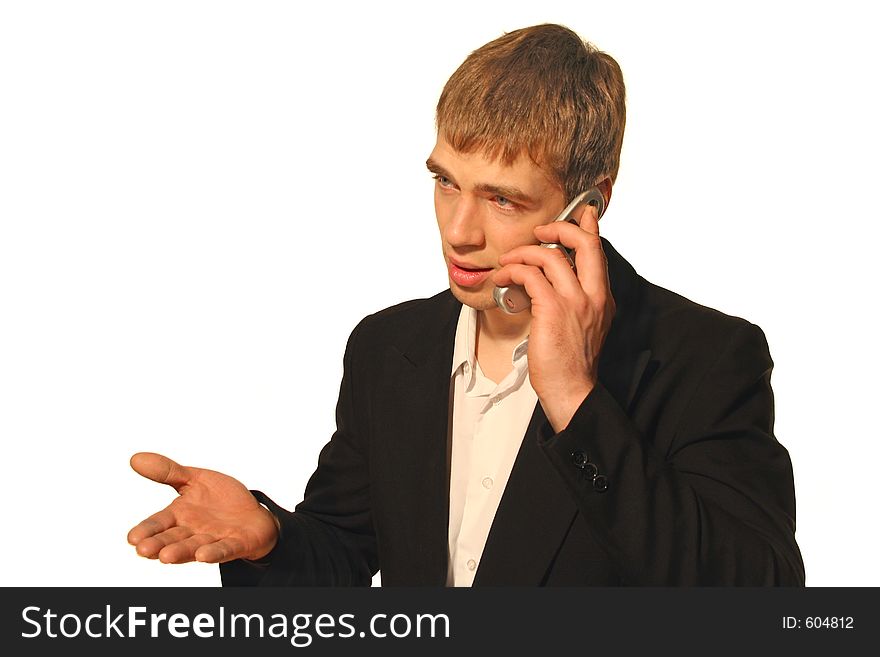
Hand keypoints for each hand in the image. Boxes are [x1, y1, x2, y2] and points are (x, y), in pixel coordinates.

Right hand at [127, 452, 278, 563]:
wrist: (253, 514)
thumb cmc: (220, 500)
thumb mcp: (195, 479)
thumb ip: (168, 472)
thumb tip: (135, 458)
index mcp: (180, 516)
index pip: (159, 523)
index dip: (146, 530)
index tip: (132, 538)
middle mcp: (192, 531)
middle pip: (173, 538)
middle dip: (159, 544)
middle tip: (143, 550)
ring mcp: (213, 540)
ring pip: (194, 547)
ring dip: (181, 552)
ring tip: (166, 557)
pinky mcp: (235, 544)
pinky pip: (224, 550)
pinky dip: (214, 553)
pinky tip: (204, 556)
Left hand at [493, 203, 614, 431]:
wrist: (571, 391)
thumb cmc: (570, 363)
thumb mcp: (582, 326)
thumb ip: (575, 301)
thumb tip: (554, 282)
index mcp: (602, 298)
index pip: (599, 252)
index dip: (589, 227)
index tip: (582, 212)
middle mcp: (594, 296)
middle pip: (585, 242)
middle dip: (561, 226)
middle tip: (541, 230)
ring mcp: (576, 302)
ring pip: (550, 255)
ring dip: (523, 253)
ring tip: (507, 262)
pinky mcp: (553, 310)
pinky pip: (531, 275)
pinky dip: (512, 271)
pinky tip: (502, 277)